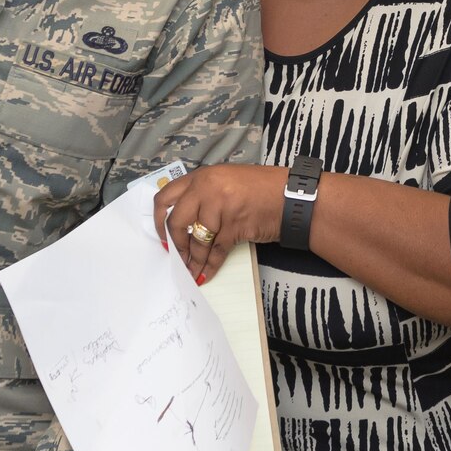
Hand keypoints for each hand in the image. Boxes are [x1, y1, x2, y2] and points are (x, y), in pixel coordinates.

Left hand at [153, 164, 286, 284]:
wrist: (291, 197)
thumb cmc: (262, 190)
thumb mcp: (226, 182)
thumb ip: (203, 196)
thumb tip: (184, 224)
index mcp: (202, 176)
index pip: (166, 197)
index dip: (159, 221)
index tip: (162, 236)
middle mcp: (207, 188)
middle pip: (176, 222)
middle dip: (176, 245)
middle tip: (177, 257)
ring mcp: (220, 206)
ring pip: (197, 240)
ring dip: (194, 260)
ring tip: (192, 272)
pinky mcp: (233, 225)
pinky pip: (216, 251)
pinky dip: (210, 266)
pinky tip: (206, 274)